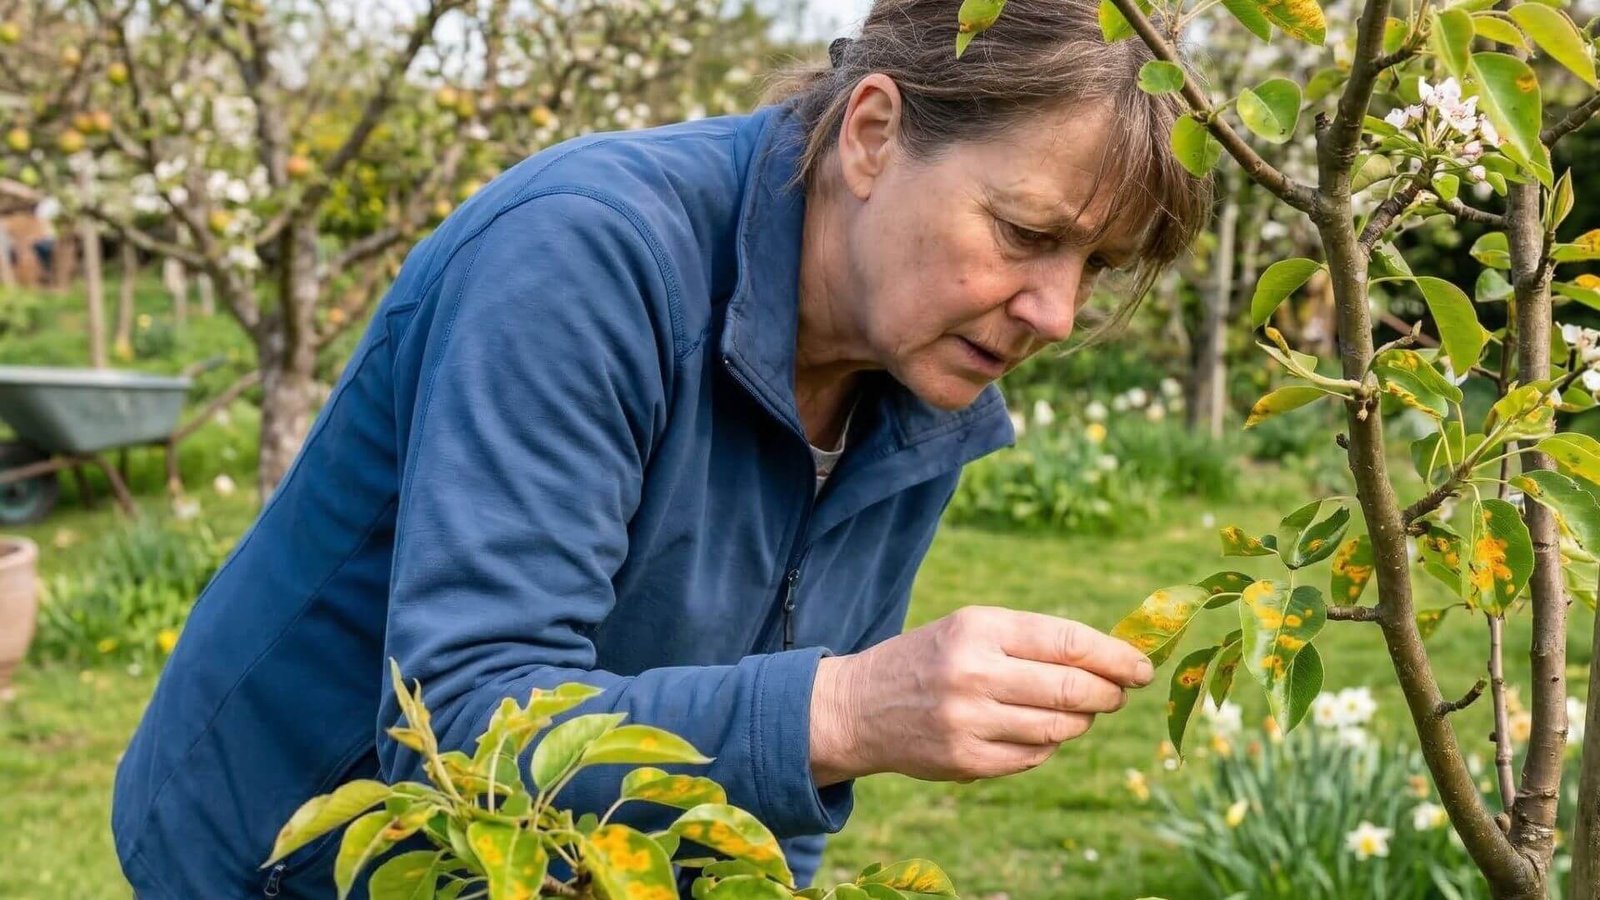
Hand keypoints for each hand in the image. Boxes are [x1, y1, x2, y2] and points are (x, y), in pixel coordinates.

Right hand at [809, 606, 1154, 785]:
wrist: (860, 706)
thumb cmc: (933, 659)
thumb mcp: (973, 629)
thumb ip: (1036, 641)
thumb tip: (1114, 661)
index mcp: (979, 629)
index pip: (1068, 642)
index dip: (1115, 657)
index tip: (1142, 666)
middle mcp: (974, 674)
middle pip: (1073, 690)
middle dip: (1109, 693)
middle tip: (1120, 693)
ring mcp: (969, 722)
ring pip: (1059, 729)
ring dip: (1081, 721)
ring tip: (1077, 711)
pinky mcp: (966, 761)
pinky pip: (1033, 758)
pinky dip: (1047, 747)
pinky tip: (1036, 732)